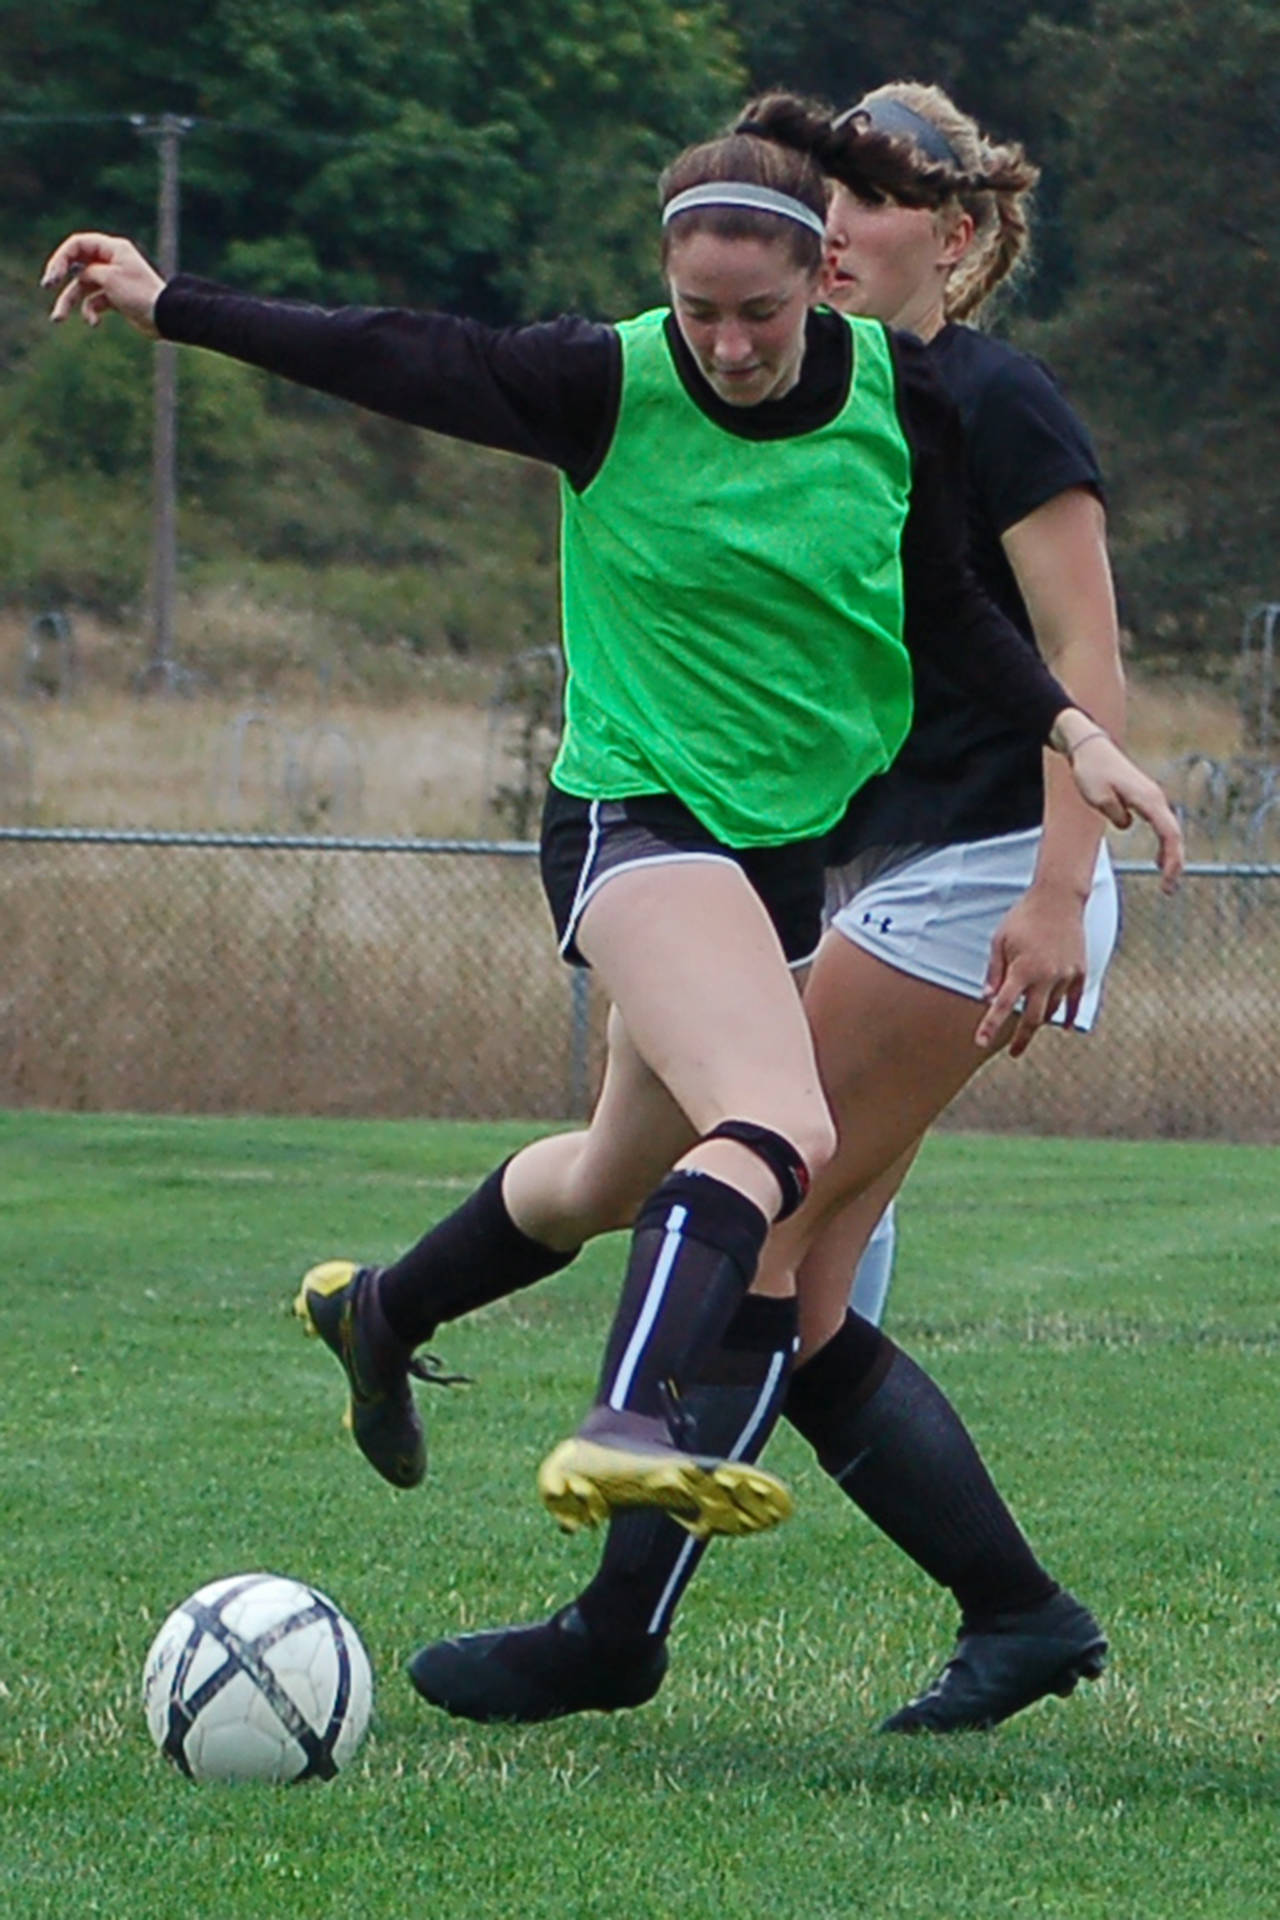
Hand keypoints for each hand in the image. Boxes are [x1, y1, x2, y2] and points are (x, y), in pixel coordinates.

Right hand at [41, 233, 164, 336]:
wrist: (165, 318)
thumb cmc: (139, 294)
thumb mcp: (109, 278)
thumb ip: (88, 272)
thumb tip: (80, 276)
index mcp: (112, 248)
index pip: (78, 244)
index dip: (61, 257)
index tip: (53, 276)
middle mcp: (111, 261)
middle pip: (76, 265)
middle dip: (61, 278)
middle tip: (46, 286)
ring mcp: (112, 280)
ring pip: (83, 288)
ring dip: (69, 303)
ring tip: (57, 319)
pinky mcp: (115, 298)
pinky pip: (94, 302)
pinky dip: (91, 312)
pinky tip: (94, 323)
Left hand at [975, 884, 1086, 1056]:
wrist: (1059, 899)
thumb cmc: (1024, 918)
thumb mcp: (1000, 940)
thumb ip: (994, 971)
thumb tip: (988, 998)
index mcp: (1023, 969)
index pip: (1003, 1005)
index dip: (991, 1025)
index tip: (980, 1041)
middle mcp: (1046, 976)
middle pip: (1033, 1018)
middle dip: (1022, 1038)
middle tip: (1013, 1053)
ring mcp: (1066, 975)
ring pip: (1053, 1010)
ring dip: (1040, 1020)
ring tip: (1029, 1028)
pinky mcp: (1081, 971)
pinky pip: (1075, 1001)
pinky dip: (1069, 1014)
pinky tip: (1065, 1025)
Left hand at [1065, 733, 1183, 890]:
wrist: (1090, 747)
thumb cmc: (1091, 770)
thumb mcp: (1097, 796)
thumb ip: (1115, 813)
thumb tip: (1127, 825)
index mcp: (1148, 799)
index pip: (1169, 834)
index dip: (1172, 859)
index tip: (1167, 880)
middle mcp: (1156, 798)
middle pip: (1174, 835)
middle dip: (1175, 863)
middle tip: (1168, 890)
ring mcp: (1152, 798)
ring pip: (1171, 831)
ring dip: (1171, 855)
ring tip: (1167, 880)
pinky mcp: (1145, 799)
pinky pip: (1162, 826)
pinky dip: (1165, 844)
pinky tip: (1159, 860)